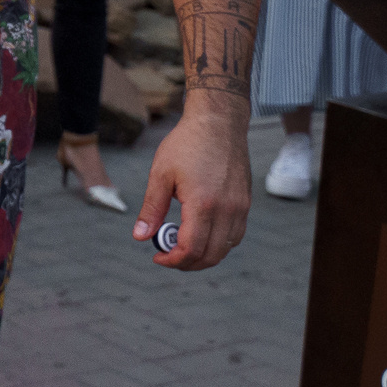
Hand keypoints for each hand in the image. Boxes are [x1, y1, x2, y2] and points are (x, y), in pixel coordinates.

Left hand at [135, 103, 251, 269]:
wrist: (218, 123)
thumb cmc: (186, 144)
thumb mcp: (160, 174)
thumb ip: (151, 209)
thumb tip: (140, 236)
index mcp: (203, 204)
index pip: (191, 249)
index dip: (173, 260)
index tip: (157, 257)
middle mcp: (227, 210)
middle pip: (211, 255)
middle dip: (188, 263)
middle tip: (168, 257)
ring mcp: (240, 208)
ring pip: (226, 248)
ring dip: (205, 256)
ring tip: (182, 248)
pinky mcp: (246, 203)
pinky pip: (235, 235)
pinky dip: (219, 244)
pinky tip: (202, 236)